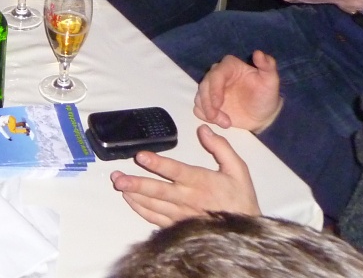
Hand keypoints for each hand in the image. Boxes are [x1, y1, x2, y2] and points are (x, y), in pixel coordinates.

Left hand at [111, 125, 260, 226]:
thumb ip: (221, 148)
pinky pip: (155, 218)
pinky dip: (140, 210)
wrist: (244, 233)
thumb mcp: (238, 170)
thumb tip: (203, 129)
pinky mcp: (177, 225)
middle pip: (158, 191)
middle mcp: (188, 200)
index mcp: (202, 183)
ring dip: (133, 194)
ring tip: (118, 183)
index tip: (141, 156)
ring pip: (153, 205)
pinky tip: (129, 200)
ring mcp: (181, 215)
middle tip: (117, 177)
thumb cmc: (241, 199)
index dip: (158, 163)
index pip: (176, 171)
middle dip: (136, 183)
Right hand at [193, 51, 281, 132]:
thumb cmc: (266, 95)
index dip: (214, 89)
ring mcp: (211, 90)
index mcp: (229, 66)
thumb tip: (258, 53)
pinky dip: (205, 116)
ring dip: (208, 112)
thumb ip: (267, 66)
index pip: (216, 74)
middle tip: (223, 120)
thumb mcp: (271, 81)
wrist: (263, 114)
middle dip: (209, 104)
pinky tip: (220, 122)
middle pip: (204, 86)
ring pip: (199, 97)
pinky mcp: (208, 103)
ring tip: (226, 123)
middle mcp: (217, 75)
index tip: (218, 104)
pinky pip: (198, 108)